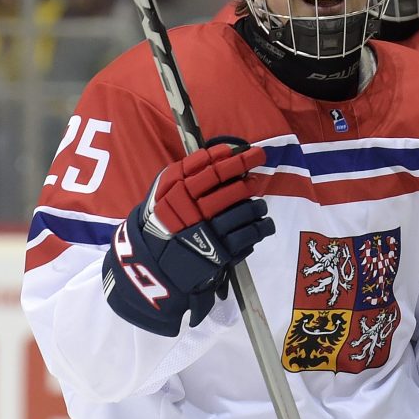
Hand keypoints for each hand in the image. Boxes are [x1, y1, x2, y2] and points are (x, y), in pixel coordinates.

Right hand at [103, 139, 274, 335]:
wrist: (154, 268)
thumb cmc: (162, 227)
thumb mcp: (161, 196)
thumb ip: (184, 176)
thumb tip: (219, 155)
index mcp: (176, 194)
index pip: (209, 169)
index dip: (231, 158)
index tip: (245, 150)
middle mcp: (193, 210)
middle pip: (230, 187)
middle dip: (248, 174)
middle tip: (257, 168)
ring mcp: (209, 231)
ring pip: (245, 209)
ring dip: (257, 203)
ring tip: (259, 204)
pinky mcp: (222, 252)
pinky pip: (251, 233)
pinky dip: (262, 226)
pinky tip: (264, 223)